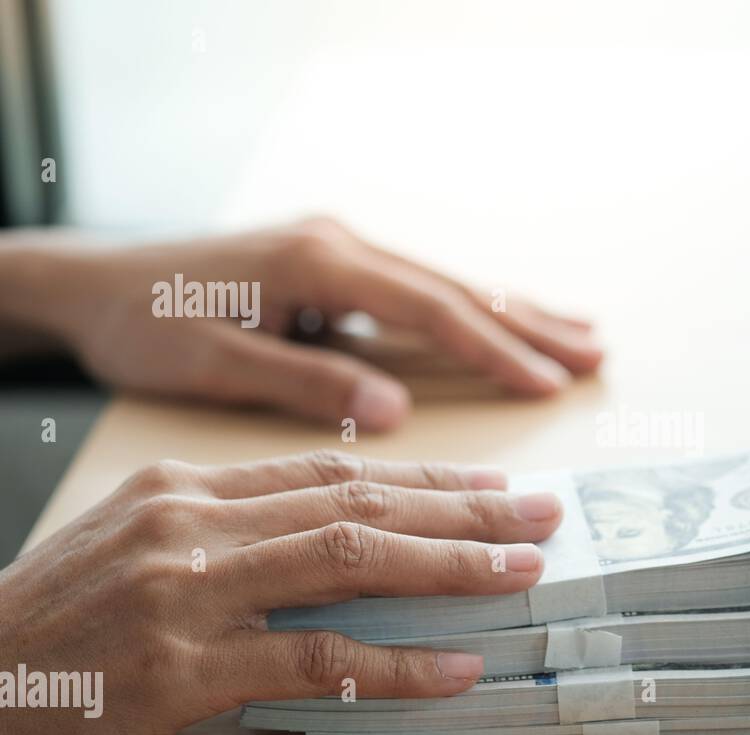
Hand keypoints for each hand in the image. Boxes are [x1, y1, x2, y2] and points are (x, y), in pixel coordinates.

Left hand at [0, 218, 602, 428]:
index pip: (430, 310)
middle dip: (529, 324)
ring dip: (512, 310)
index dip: (494, 350)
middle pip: (455, 286)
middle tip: (594, 355)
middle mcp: (338, 245)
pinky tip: (499, 316)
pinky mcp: (330, 263)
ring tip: (578, 333)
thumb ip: (306, 383)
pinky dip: (469, 306)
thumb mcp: (213, 363)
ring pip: (444, 282)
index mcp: (318, 265)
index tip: (548, 383)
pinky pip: (418, 286)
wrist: (92, 280)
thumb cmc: (144, 324)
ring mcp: (337, 248)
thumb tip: (394, 411)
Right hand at [0, 450, 562, 734]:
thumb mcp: (138, 550)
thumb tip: (339, 542)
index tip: (494, 486)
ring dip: (451, 565)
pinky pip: (315, 658)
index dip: (425, 478)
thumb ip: (232, 535)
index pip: (333, 470)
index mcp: (186, 488)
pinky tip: (455, 667)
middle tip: (543, 513)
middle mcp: (190, 521)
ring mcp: (186, 589)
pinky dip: (395, 664)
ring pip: (350, 560)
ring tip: (525, 570)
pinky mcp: (180, 666)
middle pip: (358, 500)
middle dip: (464, 506)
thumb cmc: (53, 627)